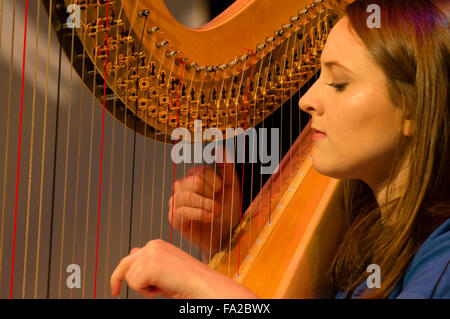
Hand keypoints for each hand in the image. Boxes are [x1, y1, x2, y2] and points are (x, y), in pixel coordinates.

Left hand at [110, 239, 258, 298]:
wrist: (202, 284)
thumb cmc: (189, 280)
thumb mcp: (166, 268)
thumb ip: (149, 261)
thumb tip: (132, 254)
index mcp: (157, 245)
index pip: (133, 256)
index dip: (125, 272)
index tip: (116, 285)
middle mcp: (152, 246)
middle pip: (125, 264)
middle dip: (117, 279)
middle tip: (114, 291)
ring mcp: (149, 254)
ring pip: (130, 278)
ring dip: (144, 288)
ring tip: (163, 287)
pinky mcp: (148, 265)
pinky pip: (135, 285)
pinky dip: (147, 292)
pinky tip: (163, 288)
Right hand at [168, 150, 241, 259]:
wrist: (225, 236)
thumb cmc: (228, 211)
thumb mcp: (231, 186)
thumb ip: (226, 166)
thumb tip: (220, 147)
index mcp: (194, 176)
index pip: (201, 171)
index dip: (215, 182)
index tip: (221, 191)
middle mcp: (182, 187)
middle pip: (195, 182)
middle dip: (211, 194)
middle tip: (219, 205)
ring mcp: (176, 202)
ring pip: (188, 196)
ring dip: (207, 205)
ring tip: (217, 212)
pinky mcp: (174, 218)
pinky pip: (183, 211)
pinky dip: (200, 213)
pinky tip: (211, 217)